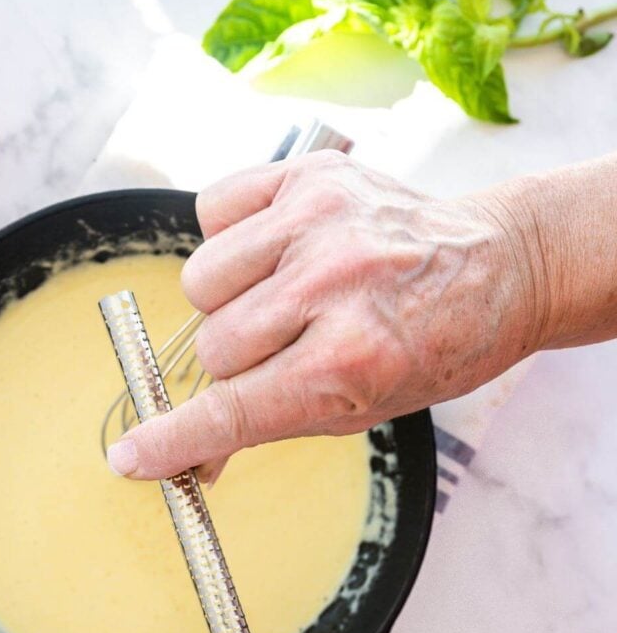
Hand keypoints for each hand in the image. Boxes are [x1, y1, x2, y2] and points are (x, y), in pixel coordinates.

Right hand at [107, 150, 542, 480]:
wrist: (502, 266)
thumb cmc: (434, 347)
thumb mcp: (363, 408)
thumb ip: (272, 421)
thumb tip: (191, 455)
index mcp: (351, 362)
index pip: (232, 411)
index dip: (173, 441)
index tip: (131, 457)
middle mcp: (332, 287)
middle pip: (212, 347)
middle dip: (236, 361)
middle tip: (284, 348)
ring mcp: (320, 223)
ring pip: (202, 282)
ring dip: (229, 301)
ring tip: (284, 294)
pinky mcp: (312, 175)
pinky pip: (214, 209)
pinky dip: (232, 238)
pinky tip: (277, 249)